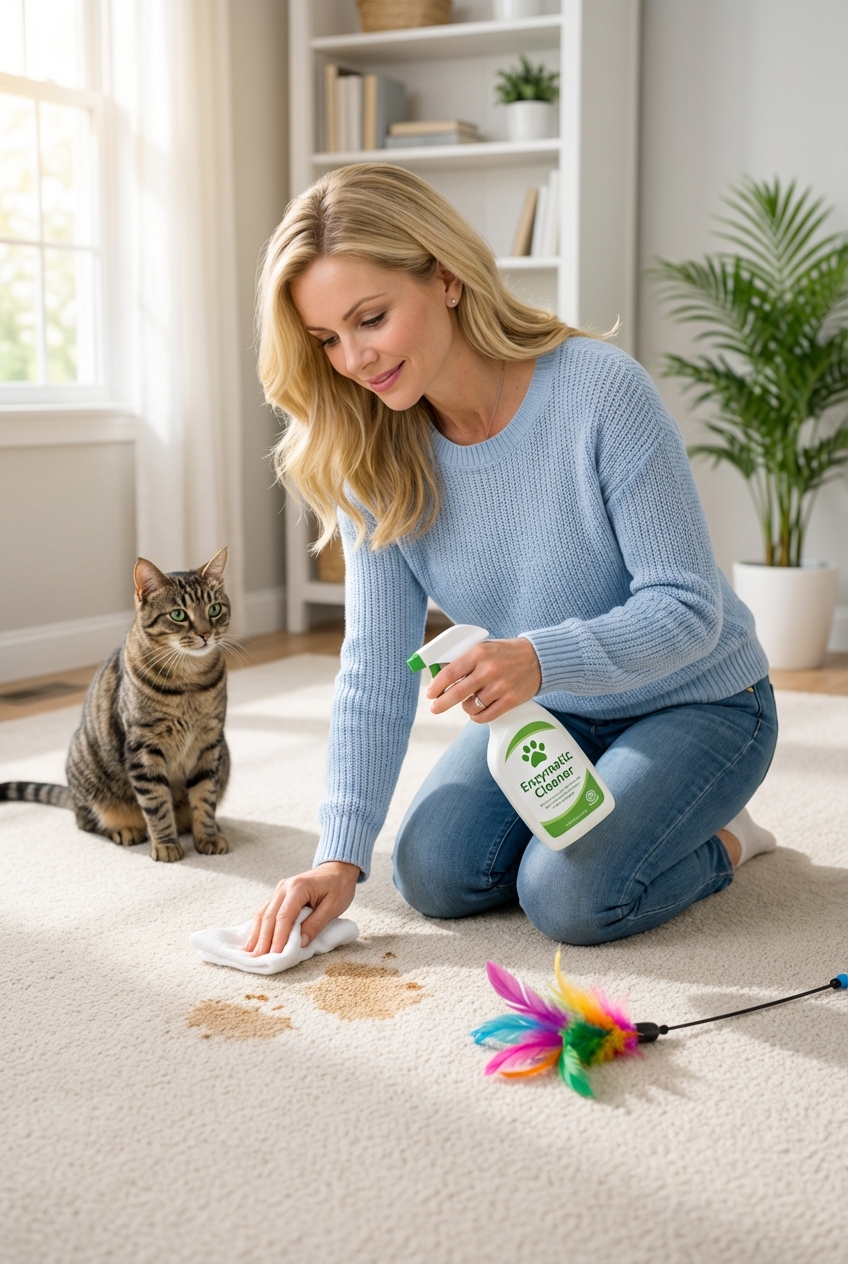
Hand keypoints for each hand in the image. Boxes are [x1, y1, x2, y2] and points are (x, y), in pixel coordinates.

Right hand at [242, 860, 359, 955]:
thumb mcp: (333, 906)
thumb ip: (315, 924)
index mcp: (298, 887)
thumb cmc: (339, 887)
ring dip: (257, 934)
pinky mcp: (279, 895)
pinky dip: (260, 927)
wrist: (338, 869)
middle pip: (269, 916)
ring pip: (263, 914)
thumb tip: (300, 943)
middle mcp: (284, 887)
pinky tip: (254, 939)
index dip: (279, 936)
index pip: (284, 916)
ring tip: (252, 953)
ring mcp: (279, 890)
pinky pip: (266, 911)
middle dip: (263, 939)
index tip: (275, 954)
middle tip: (259, 958)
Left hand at [426, 636, 541, 723]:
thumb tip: (441, 675)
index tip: (430, 694)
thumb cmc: (506, 653)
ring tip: (468, 702)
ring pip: (471, 706)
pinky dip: (477, 716)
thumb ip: (465, 660)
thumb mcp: (484, 648)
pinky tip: (477, 711)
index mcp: (479, 653)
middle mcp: (489, 670)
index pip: (450, 672)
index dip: (436, 686)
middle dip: (441, 703)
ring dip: (465, 707)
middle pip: (457, 693)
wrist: (539, 658)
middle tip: (435, 708)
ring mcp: (500, 686)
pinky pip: (485, 716)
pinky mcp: (510, 700)